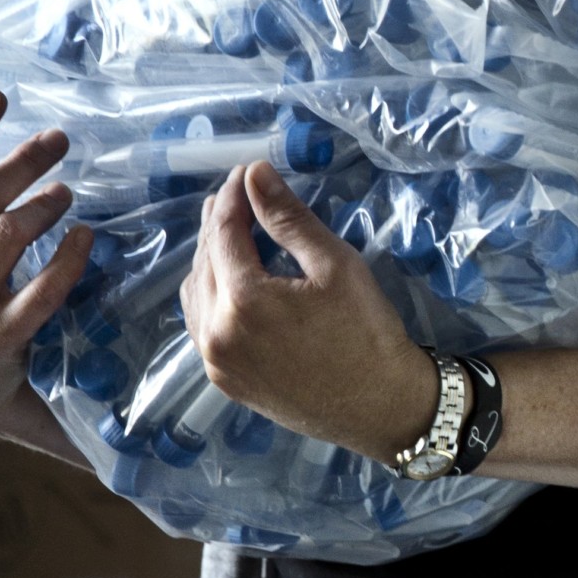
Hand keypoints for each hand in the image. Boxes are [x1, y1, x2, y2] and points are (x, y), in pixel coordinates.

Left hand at [181, 161, 438, 463]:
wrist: (381, 406)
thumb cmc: (367, 331)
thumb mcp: (335, 265)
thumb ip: (288, 218)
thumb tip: (255, 173)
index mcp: (243, 299)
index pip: (224, 232)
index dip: (234, 196)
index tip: (246, 171)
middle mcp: (216, 331)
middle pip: (204, 260)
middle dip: (219, 222)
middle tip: (237, 195)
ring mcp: (216, 360)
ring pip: (196, 294)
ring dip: (209, 258)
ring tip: (229, 233)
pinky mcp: (224, 380)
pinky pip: (201, 326)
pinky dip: (209, 294)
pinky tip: (228, 282)